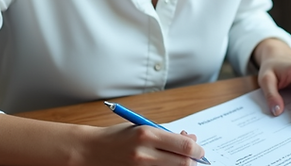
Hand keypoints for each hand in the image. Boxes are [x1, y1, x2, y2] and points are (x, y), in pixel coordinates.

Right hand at [73, 124, 205, 165]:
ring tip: (180, 161)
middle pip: (182, 163)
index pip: (183, 146)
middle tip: (196, 158)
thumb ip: (165, 134)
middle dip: (193, 161)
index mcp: (146, 134)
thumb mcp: (140, 128)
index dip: (197, 150)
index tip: (200, 150)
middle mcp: (144, 153)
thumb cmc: (116, 137)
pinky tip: (166, 165)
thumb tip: (190, 140)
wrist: (90, 151)